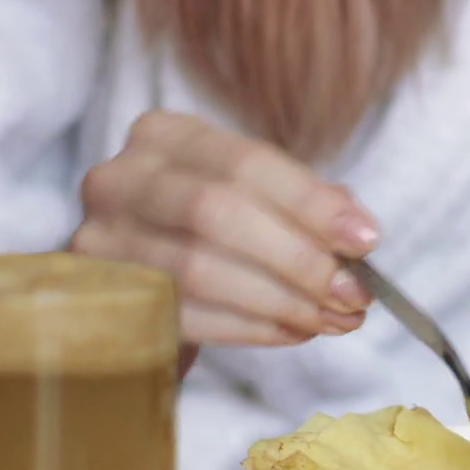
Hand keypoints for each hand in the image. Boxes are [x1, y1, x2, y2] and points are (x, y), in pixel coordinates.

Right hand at [71, 111, 379, 347]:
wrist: (138, 280)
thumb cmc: (209, 233)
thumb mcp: (251, 198)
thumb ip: (302, 205)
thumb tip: (356, 231)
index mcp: (166, 137)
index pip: (245, 162)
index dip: (310, 203)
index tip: (366, 240)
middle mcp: (120, 180)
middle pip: (216, 212)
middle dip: (296, 257)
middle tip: (352, 292)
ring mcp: (103, 241)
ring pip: (199, 270)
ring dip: (280, 301)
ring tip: (330, 318)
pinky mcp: (106, 300)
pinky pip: (185, 316)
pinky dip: (249, 328)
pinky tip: (292, 331)